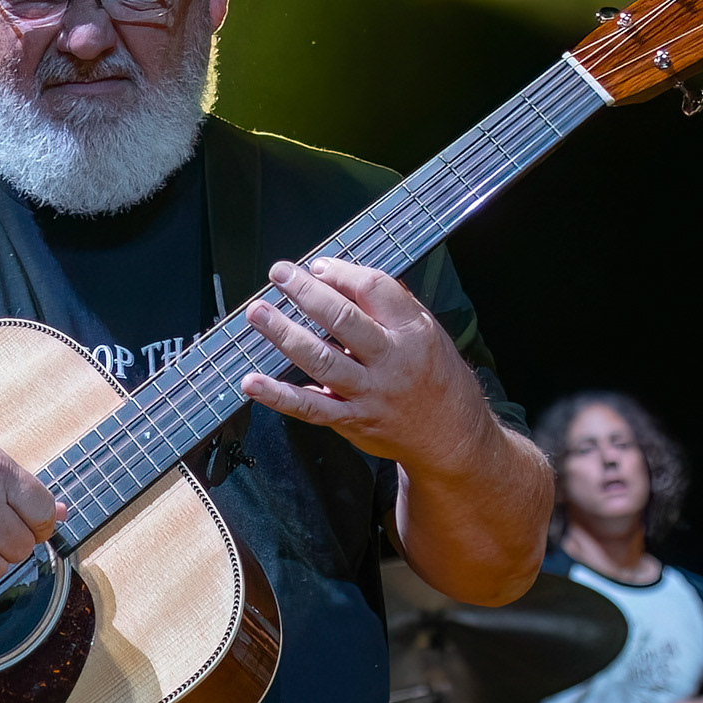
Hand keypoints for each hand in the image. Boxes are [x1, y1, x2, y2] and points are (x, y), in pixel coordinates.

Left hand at [239, 260, 486, 468]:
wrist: (450, 436)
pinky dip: (278, 395)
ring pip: (322, 360)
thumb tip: (342, 275)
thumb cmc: (435, 377)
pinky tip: (253, 382)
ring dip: (285, 335)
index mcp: (412, 331)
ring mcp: (369, 392)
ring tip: (259, 314)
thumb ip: (390, 305)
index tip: (317, 266)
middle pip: (344, 319)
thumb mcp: (428, 332)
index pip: (374, 289)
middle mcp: (391, 360)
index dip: (341, 273)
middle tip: (280, 274)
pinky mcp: (351, 420)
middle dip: (307, 293)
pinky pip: (309, 407)